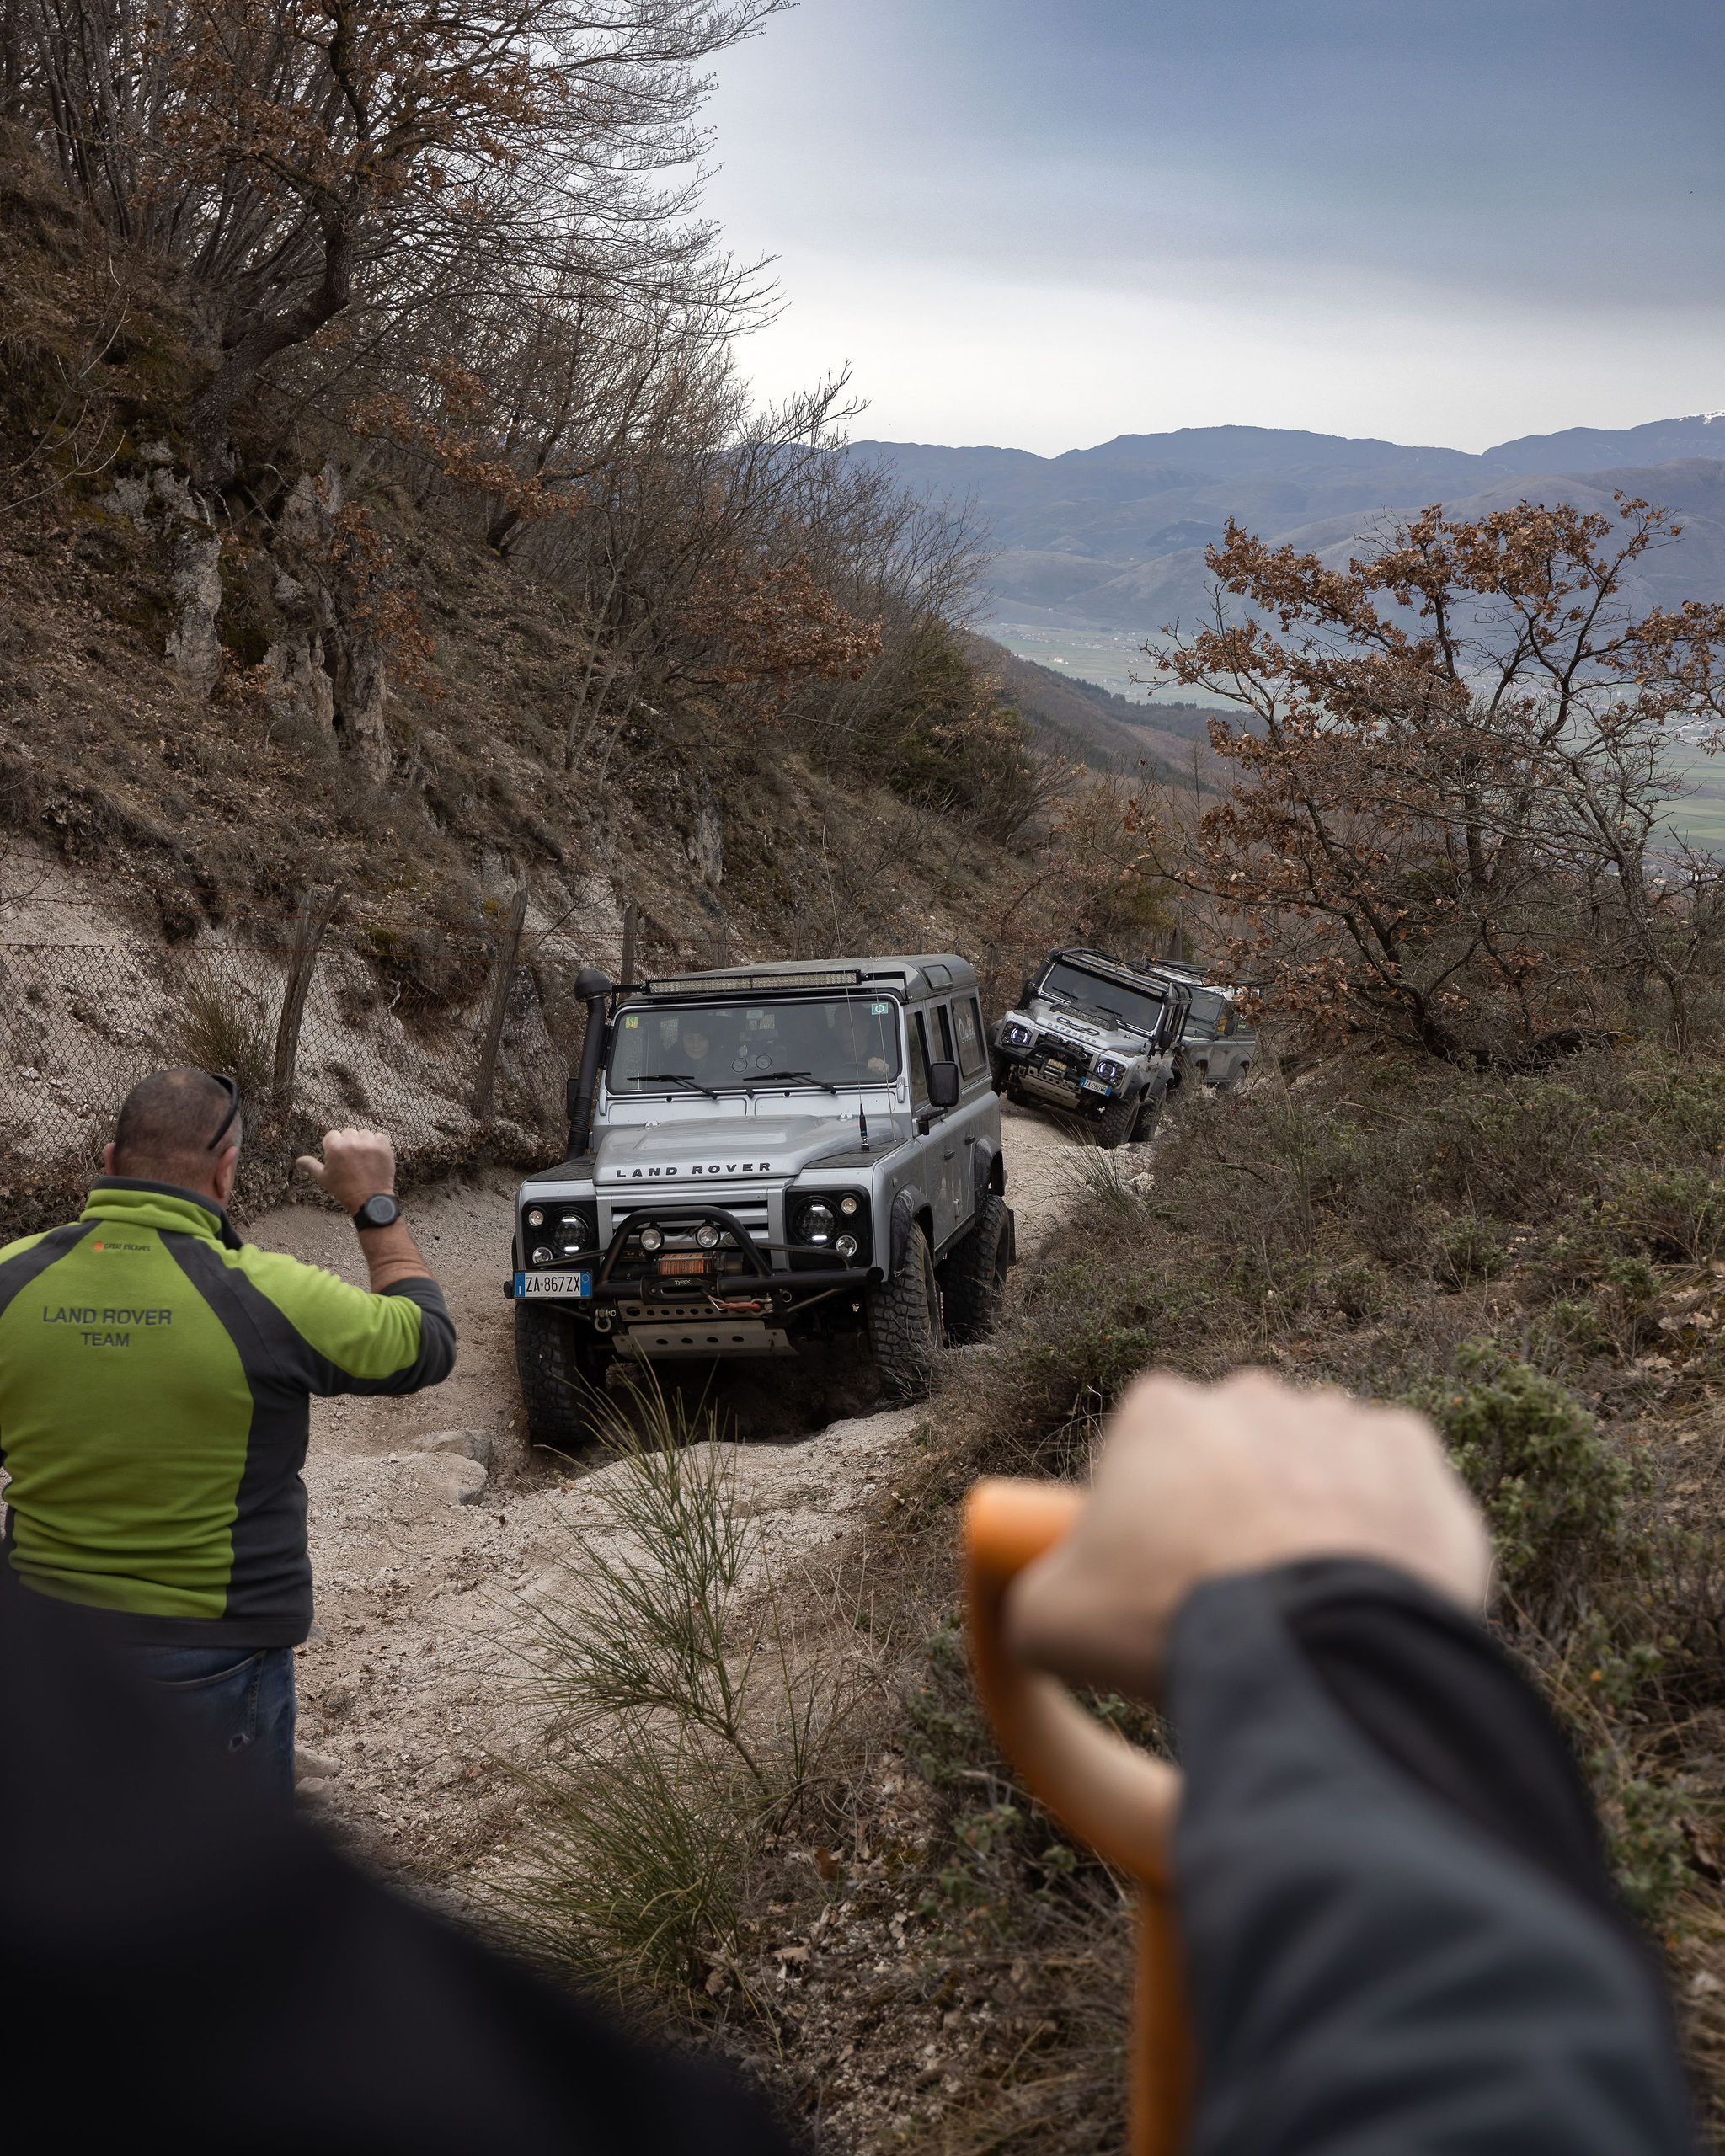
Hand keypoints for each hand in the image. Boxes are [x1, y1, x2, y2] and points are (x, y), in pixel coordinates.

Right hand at [295, 1128, 397, 1216]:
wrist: (369, 1199)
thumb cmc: (343, 1189)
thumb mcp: (323, 1178)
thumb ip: (311, 1165)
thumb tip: (298, 1161)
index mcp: (334, 1147)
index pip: (332, 1135)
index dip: (335, 1146)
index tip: (339, 1158)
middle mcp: (351, 1142)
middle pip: (348, 1132)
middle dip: (349, 1143)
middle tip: (352, 1160)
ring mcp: (369, 1144)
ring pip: (364, 1133)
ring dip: (363, 1142)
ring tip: (363, 1159)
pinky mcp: (383, 1147)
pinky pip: (379, 1136)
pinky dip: (377, 1144)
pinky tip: (374, 1156)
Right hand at [1005, 1369, 1490, 1700]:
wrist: (1311, 1650)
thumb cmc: (1172, 1621)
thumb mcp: (1049, 1620)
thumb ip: (1033, 1593)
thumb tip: (1035, 1605)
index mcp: (1159, 1411)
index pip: (1146, 1451)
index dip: (1146, 1517)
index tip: (1155, 1577)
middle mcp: (1250, 1396)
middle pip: (1236, 1453)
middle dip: (1234, 1508)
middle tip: (1235, 1595)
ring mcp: (1340, 1421)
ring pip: (1319, 1466)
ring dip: (1313, 1515)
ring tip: (1309, 1602)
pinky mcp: (1416, 1459)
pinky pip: (1396, 1488)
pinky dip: (1386, 1530)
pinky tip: (1369, 1589)